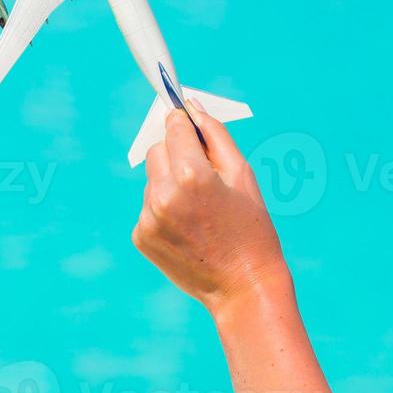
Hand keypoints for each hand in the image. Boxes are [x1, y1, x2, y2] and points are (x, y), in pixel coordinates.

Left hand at [131, 100, 290, 316]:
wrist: (244, 287)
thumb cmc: (251, 229)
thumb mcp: (242, 175)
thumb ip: (214, 134)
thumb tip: (190, 105)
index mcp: (191, 175)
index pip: (174, 128)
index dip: (183, 123)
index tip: (186, 119)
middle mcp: (163, 194)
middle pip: (158, 150)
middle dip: (177, 154)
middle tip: (202, 175)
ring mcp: (148, 217)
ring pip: (152, 179)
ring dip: (170, 183)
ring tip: (199, 209)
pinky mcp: (141, 236)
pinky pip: (148, 206)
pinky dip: (164, 209)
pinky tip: (188, 227)